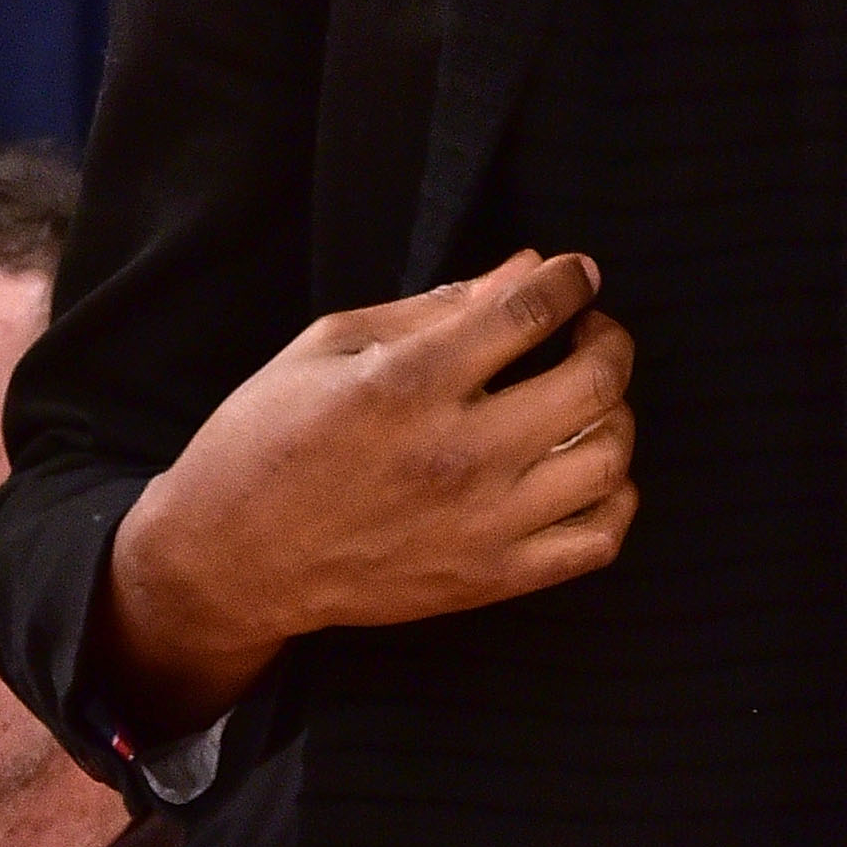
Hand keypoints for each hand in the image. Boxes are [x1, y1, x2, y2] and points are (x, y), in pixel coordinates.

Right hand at [105, 250, 635, 733]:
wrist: (229, 559)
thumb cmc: (269, 436)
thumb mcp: (330, 346)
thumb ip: (436, 306)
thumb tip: (525, 266)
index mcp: (407, 385)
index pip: (530, 311)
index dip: (571, 279)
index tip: (576, 274)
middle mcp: (456, 455)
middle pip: (593, 382)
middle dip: (609, 338)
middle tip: (590, 330)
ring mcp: (480, 525)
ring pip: (608, 459)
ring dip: (617, 414)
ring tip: (587, 398)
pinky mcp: (489, 580)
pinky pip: (597, 540)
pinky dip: (615, 496)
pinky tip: (586, 468)